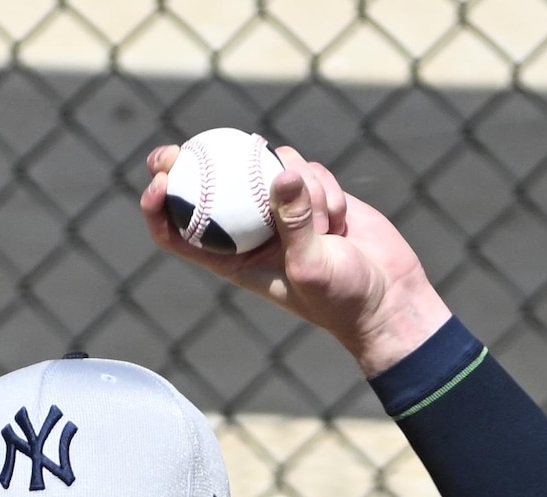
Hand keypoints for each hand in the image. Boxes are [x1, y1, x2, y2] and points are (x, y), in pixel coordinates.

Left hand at [138, 143, 449, 379]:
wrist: (389, 298)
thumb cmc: (343, 299)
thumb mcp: (312, 265)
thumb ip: (294, 220)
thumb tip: (280, 173)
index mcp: (235, 260)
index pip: (181, 234)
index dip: (160, 209)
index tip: (157, 183)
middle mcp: (253, 232)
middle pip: (212, 188)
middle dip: (192, 163)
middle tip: (179, 147)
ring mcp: (283, 210)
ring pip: (270, 170)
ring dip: (297, 183)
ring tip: (326, 222)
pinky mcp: (314, 195)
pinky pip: (306, 170)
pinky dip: (325, 186)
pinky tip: (342, 218)